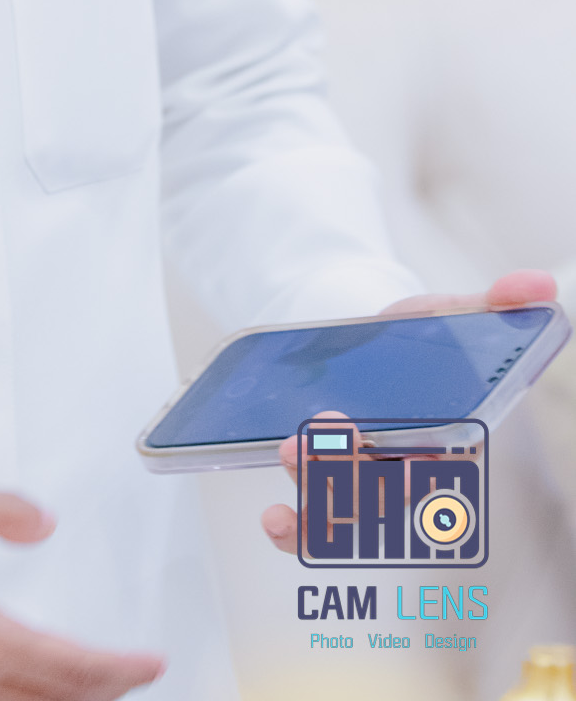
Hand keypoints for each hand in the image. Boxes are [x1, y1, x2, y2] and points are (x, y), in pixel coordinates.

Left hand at [261, 268, 556, 553]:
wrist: (372, 343)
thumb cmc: (424, 338)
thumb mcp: (454, 314)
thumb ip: (496, 303)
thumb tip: (538, 282)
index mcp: (455, 443)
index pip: (450, 477)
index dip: (426, 477)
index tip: (405, 460)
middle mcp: (414, 475)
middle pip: (391, 500)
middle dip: (353, 478)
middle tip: (319, 437)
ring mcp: (370, 486)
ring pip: (351, 514)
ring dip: (317, 491)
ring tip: (290, 451)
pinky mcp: (331, 487)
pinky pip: (316, 530)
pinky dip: (295, 532)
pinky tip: (275, 517)